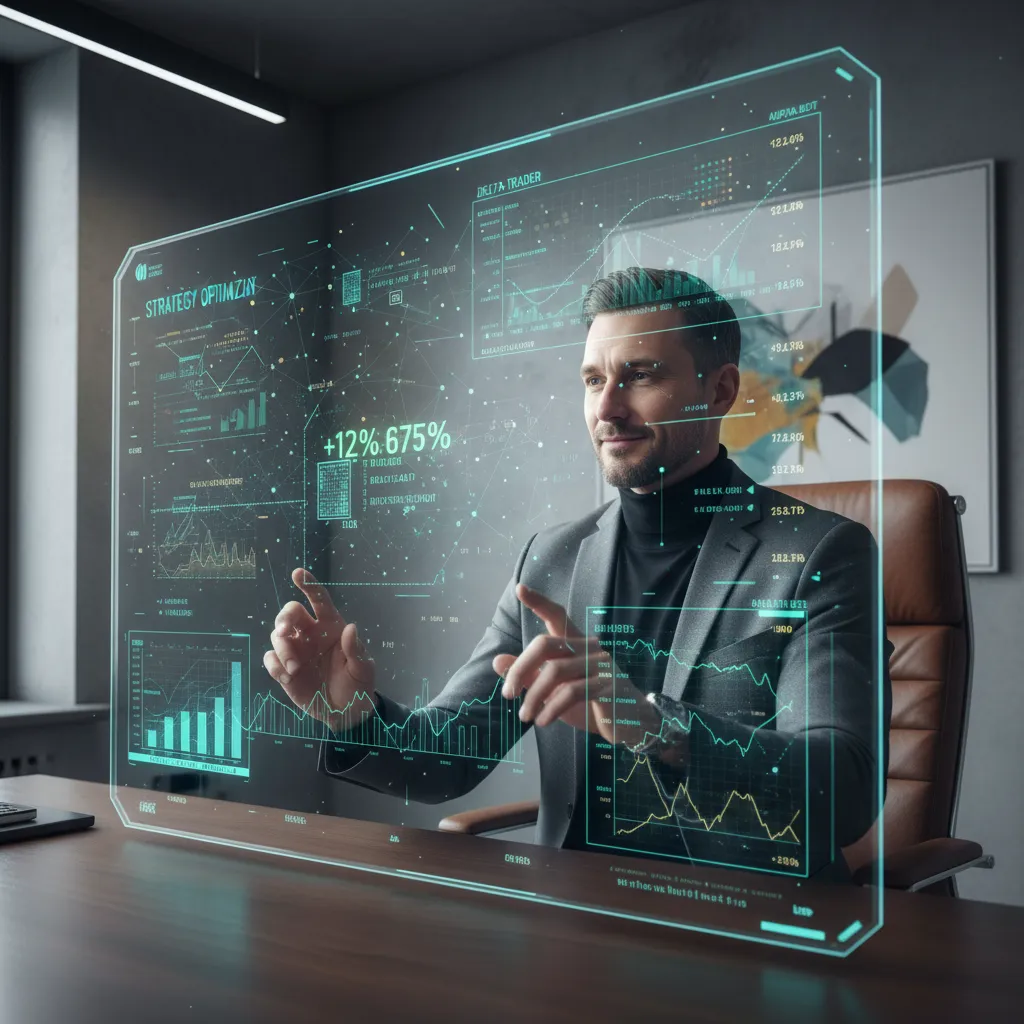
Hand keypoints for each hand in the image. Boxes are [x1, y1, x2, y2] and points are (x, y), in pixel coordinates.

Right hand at [263, 569, 377, 730]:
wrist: (346, 713)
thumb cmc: (358, 685)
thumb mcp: (363, 669)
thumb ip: (356, 650)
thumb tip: (351, 627)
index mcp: (331, 626)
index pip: (319, 600)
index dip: (309, 585)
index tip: (297, 574)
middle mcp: (310, 634)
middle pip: (290, 613)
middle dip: (284, 618)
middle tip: (285, 631)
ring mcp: (295, 650)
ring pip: (277, 635)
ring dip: (282, 648)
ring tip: (295, 668)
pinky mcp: (283, 668)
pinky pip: (270, 658)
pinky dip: (275, 665)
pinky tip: (288, 677)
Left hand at [493, 584, 660, 747]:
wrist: (630, 725)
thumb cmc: (589, 704)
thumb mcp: (554, 690)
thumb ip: (529, 674)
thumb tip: (497, 661)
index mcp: (576, 644)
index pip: (557, 616)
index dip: (539, 602)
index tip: (519, 589)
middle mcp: (588, 648)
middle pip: (545, 644)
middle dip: (520, 668)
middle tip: (507, 694)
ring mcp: (600, 666)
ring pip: (555, 671)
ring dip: (533, 697)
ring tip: (525, 716)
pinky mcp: (608, 686)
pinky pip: (571, 692)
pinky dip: (551, 708)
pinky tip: (543, 721)